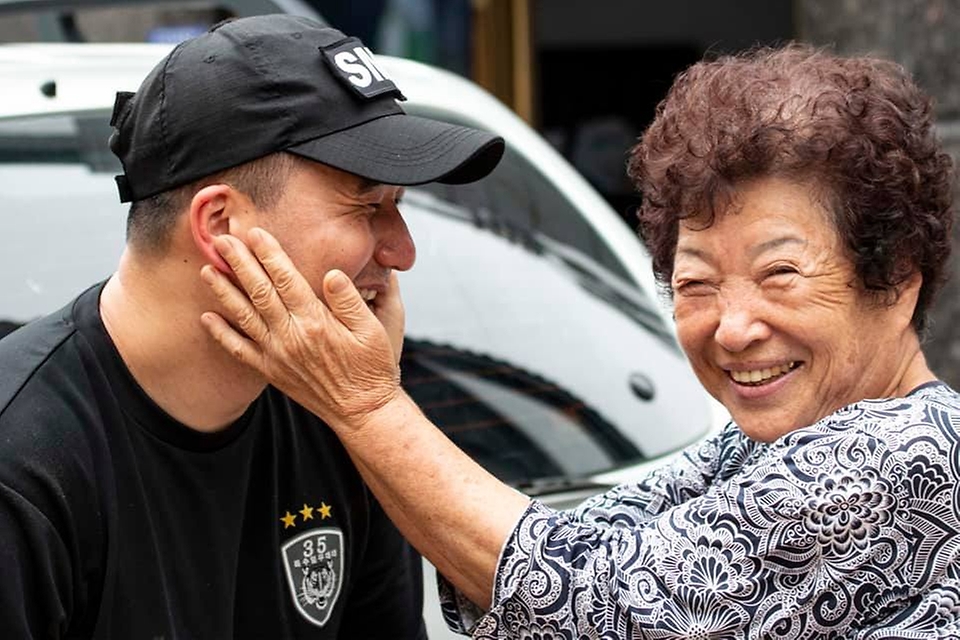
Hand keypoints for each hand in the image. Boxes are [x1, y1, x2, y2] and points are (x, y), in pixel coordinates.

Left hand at [199, 228, 402, 427]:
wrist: (363, 411)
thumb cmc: (373, 368)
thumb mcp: (374, 329)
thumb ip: (350, 300)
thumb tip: (332, 274)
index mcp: (316, 322)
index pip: (287, 280)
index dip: (269, 254)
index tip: (256, 233)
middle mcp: (291, 337)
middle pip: (259, 292)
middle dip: (239, 263)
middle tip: (222, 240)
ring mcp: (278, 355)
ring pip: (244, 317)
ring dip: (224, 292)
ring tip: (207, 270)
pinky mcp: (272, 371)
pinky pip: (240, 351)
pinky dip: (221, 334)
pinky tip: (207, 317)